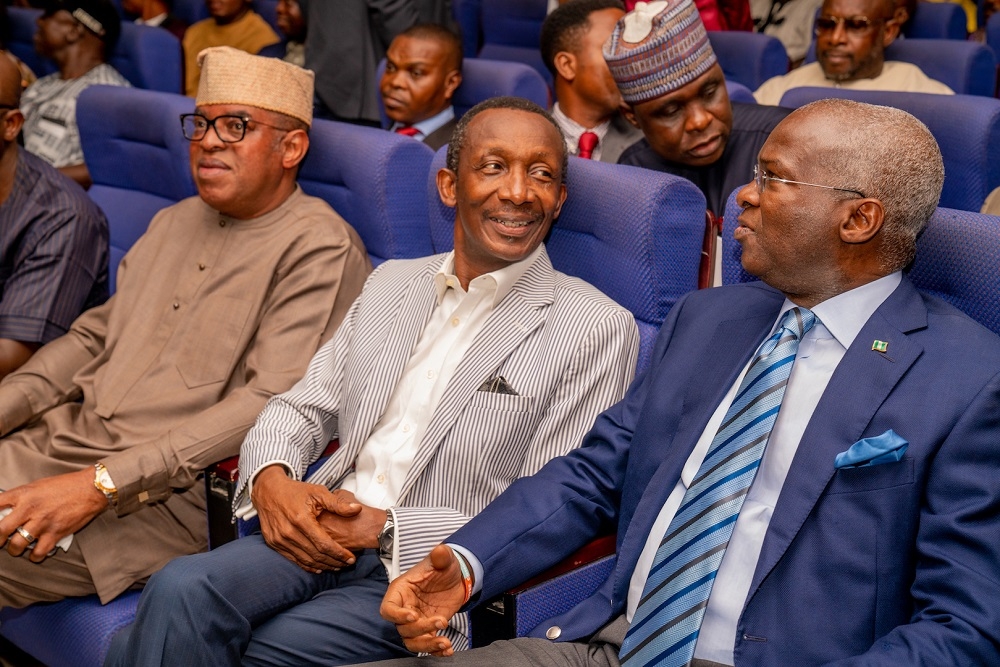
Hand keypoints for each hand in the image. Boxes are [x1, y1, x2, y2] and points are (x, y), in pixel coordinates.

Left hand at [0, 468, 107, 561]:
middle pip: (1, 529)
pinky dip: (35, 556)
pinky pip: (38, 553)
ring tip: (17, 547)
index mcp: (24, 494)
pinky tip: (35, 552)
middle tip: (0, 540)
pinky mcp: (56, 533)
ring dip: (14, 549)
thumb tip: (8, 510)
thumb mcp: (39, 485)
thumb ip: (23, 498)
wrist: (91, 488)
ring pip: (17, 545)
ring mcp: (43, 522)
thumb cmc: (66, 485)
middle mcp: (30, 508)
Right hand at [251, 466, 374, 572]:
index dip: (339, 554)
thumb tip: (357, 510)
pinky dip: (307, 565)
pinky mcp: (273, 543)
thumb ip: (338, 504)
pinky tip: (319, 567)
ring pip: (305, 560)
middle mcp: (289, 532)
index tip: (351, 559)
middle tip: (347, 564)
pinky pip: (293, 559)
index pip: (324, 544)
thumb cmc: (296, 491)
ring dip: (323, 566)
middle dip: (334, 562)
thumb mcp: (318, 492)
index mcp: (301, 520)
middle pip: (316, 555)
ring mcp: (279, 540)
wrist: (269, 491)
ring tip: (337, 567)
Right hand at [380, 544, 468, 655]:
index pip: (388, 608)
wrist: (457, 578)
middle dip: (421, 629)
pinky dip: (436, 650)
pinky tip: (447, 649)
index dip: (397, 615)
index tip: (413, 616)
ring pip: (412, 641)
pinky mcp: (428, 629)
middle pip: (402, 628)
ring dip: (427, 645)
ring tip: (445, 642)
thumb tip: (440, 551)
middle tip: (441, 621)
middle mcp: (405, 608)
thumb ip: (440, 556)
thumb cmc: (443, 568)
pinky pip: (426, 644)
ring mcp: (416, 621)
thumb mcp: (443, 559)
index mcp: (401, 591)